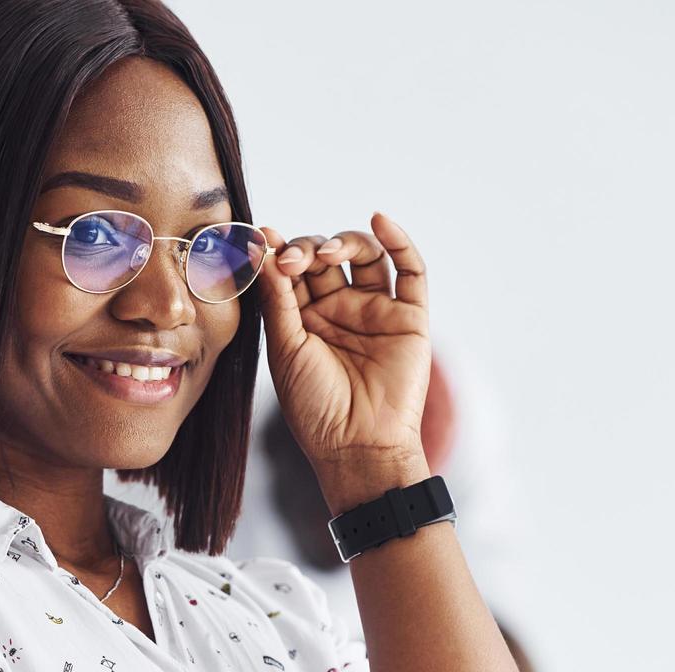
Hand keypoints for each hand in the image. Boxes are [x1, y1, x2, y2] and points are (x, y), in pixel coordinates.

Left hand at [255, 212, 432, 508]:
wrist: (357, 446)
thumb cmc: (315, 407)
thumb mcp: (285, 347)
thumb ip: (278, 296)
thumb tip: (263, 243)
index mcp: (304, 319)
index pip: (293, 270)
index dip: (279, 252)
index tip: (263, 240)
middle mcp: (340, 310)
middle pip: (325, 257)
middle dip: (307, 250)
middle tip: (293, 261)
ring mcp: (375, 311)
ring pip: (364, 256)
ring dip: (344, 242)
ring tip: (327, 254)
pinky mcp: (409, 317)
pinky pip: (410, 271)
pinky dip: (398, 242)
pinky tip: (379, 222)